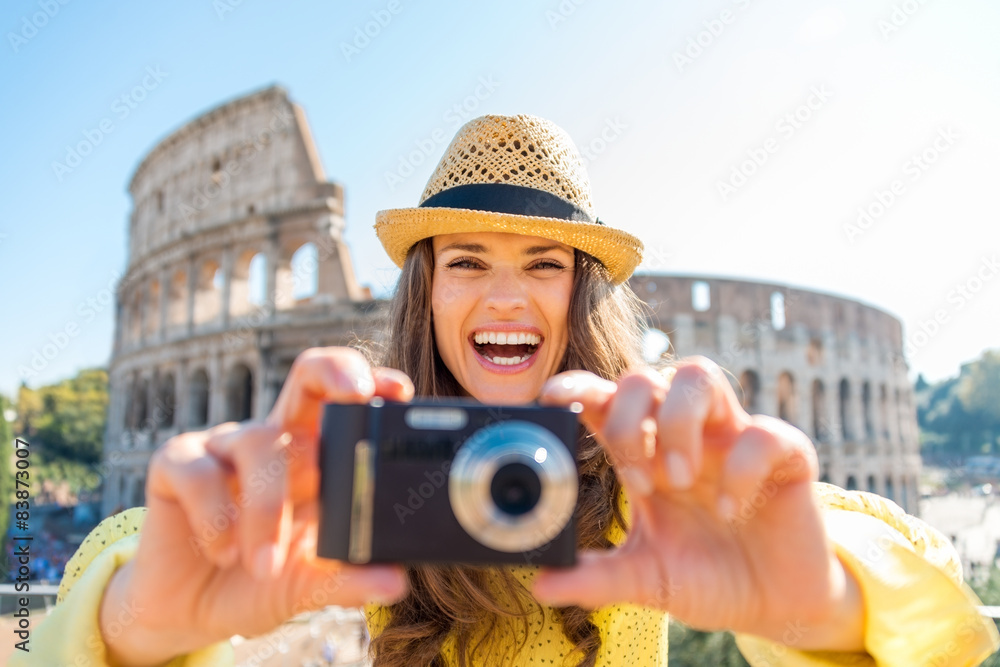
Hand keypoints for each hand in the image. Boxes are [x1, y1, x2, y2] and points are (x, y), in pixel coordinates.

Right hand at [100, 348, 412, 666]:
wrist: (189, 610)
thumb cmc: (258, 582)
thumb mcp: (307, 585)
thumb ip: (347, 580)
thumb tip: (397, 583)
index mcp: (315, 456)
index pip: (347, 403)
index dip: (372, 384)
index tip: (398, 391)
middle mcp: (275, 438)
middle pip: (307, 376)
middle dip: (335, 372)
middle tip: (357, 392)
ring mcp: (225, 445)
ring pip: (258, 445)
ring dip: (267, 508)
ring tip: (266, 564)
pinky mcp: (176, 463)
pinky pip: (200, 473)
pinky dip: (216, 518)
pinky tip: (224, 553)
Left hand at [534, 358, 863, 650]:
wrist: (774, 605)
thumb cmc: (706, 577)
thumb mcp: (646, 580)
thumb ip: (596, 578)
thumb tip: (539, 584)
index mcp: (645, 453)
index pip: (606, 400)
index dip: (577, 386)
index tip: (551, 398)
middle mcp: (684, 433)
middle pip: (643, 378)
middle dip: (629, 422)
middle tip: (638, 482)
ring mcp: (733, 437)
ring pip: (698, 375)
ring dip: (678, 421)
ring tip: (680, 477)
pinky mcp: (785, 454)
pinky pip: (763, 431)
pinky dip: (741, 468)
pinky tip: (730, 509)